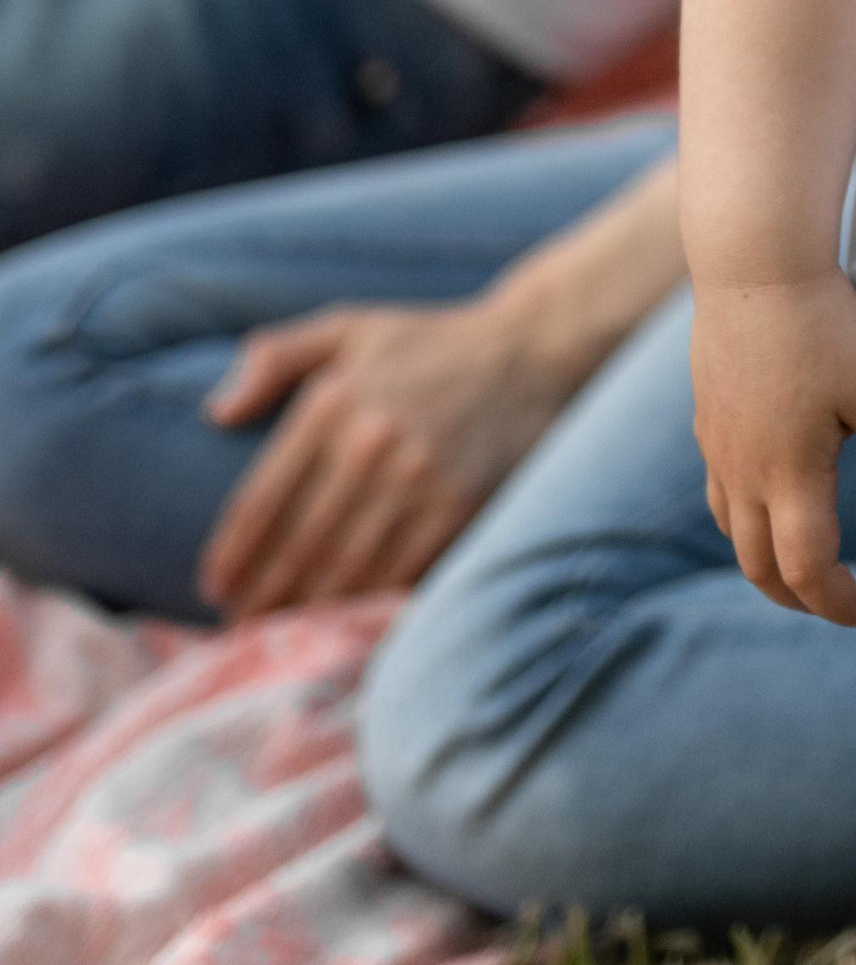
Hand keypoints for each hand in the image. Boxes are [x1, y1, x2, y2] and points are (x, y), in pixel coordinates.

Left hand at [197, 301, 573, 618]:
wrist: (535, 351)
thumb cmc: (432, 343)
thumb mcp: (349, 327)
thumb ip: (273, 356)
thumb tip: (216, 413)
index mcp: (332, 403)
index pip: (263, 500)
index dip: (232, 554)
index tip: (212, 587)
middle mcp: (369, 444)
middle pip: (298, 546)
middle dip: (261, 596)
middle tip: (237, 628)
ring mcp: (418, 481)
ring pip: (344, 569)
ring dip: (305, 611)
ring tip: (279, 637)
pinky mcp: (459, 508)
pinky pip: (399, 573)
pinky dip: (366, 605)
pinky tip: (344, 624)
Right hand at [691, 271, 855, 630]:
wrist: (754, 264)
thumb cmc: (824, 324)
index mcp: (787, 477)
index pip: (808, 575)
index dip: (844, 608)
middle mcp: (742, 474)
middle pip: (760, 572)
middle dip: (806, 601)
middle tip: (849, 599)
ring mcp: (718, 448)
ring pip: (734, 535)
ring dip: (772, 564)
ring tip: (815, 558)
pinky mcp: (709, 420)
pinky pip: (722, 494)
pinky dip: (749, 520)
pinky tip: (778, 494)